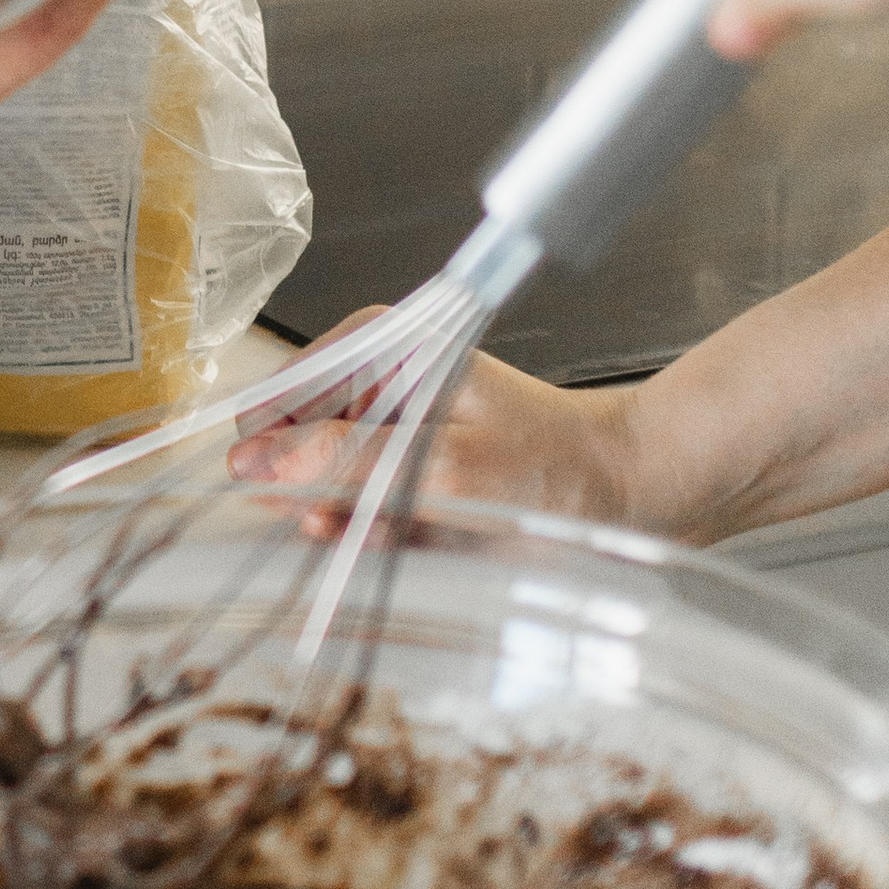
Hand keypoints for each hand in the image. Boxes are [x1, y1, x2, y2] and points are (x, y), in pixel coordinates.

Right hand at [224, 307, 639, 530]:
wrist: (632, 493)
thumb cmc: (556, 464)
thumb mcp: (447, 466)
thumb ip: (349, 463)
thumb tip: (256, 461)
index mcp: (376, 348)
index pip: (277, 398)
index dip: (272, 454)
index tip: (286, 500)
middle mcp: (373, 382)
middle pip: (295, 446)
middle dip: (319, 497)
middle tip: (366, 524)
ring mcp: (388, 430)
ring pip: (325, 489)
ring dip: (352, 524)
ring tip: (408, 530)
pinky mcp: (406, 473)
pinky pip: (360, 512)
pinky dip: (379, 535)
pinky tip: (416, 540)